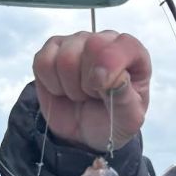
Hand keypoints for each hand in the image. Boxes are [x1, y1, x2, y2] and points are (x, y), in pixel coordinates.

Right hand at [32, 30, 150, 152]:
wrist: (85, 134)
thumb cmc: (112, 121)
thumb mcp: (128, 119)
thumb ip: (125, 98)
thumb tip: (116, 77)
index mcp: (132, 54)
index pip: (124, 45)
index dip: (111, 64)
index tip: (103, 87)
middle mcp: (104, 41)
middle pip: (91, 46)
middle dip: (90, 82)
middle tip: (94, 96)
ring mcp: (76, 43)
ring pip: (65, 57)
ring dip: (71, 87)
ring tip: (80, 95)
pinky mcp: (52, 50)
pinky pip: (43, 62)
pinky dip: (51, 84)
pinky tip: (62, 90)